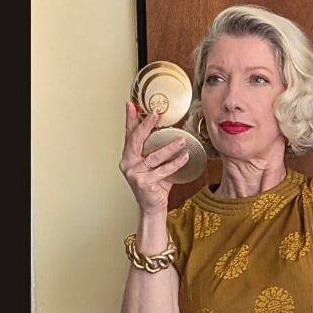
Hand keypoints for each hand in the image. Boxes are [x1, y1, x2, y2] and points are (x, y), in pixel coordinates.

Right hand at [119, 101, 189, 215]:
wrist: (153, 207)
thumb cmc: (154, 185)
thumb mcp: (154, 164)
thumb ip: (154, 150)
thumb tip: (168, 131)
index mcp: (128, 156)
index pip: (129, 134)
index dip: (130, 119)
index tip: (131, 104)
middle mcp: (127, 163)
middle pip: (136, 140)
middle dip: (147, 125)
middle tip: (157, 114)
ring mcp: (134, 173)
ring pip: (154, 156)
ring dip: (170, 147)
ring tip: (182, 140)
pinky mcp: (143, 182)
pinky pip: (163, 170)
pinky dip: (176, 163)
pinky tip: (185, 157)